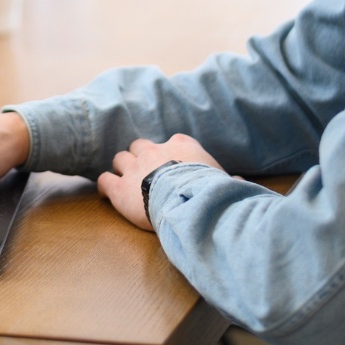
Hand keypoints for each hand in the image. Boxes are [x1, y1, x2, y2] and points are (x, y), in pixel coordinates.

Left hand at [97, 134, 222, 230]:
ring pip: (120, 158)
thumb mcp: (226, 181)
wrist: (189, 202)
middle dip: (140, 157)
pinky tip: (108, 194)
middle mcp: (154, 150)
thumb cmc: (211, 191)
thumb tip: (240, 182)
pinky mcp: (119, 188)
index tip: (171, 166)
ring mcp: (134, 167)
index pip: (170, 142)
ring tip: (126, 181)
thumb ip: (230, 179)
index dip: (168, 155)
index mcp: (180, 145)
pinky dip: (105, 185)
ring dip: (122, 168)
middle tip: (145, 173)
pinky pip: (104, 180)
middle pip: (139, 146)